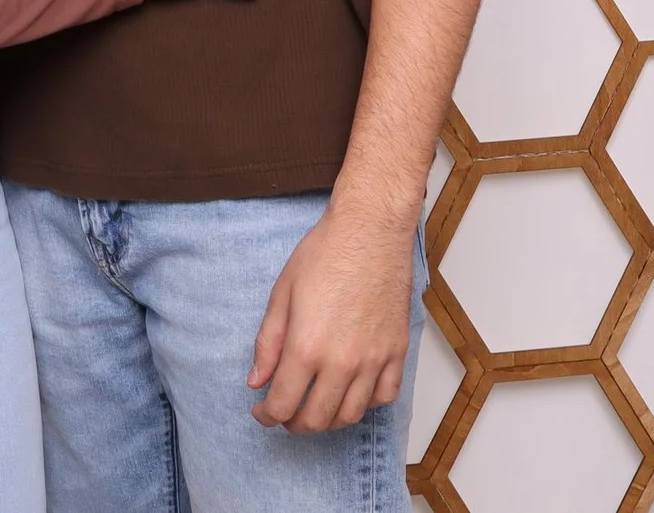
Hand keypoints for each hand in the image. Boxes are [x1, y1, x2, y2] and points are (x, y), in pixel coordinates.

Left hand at [247, 206, 414, 432]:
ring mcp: (374, 359)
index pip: (283, 404)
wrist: (370, 230)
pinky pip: (384, 397)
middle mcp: (342, 361)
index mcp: (306, 347)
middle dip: (293, 424)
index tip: (261, 411)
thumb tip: (257, 380)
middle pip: (316, 419)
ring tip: (315, 407)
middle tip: (284, 413)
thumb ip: (268, 342)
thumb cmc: (325, 253)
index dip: (267, 415)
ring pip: (351, 416)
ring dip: (328, 420)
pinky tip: (351, 391)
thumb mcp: (282, 293)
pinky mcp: (397, 351)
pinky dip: (366, 404)